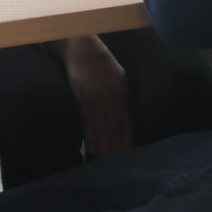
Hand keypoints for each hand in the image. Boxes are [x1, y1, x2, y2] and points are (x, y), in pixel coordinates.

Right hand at [55, 35, 133, 156]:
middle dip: (116, 145)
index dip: (128, 138)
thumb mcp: (120, 77)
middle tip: (118, 163)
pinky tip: (92, 146)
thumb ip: (124, 97)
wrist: (82, 47)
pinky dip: (90, 134)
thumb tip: (130, 119)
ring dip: (104, 144)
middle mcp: (111, 94)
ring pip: (101, 125)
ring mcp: (95, 96)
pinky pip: (87, 119)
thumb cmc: (103, 64)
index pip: (127, 120)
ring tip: (106, 160)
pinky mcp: (81, 96)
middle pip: (115, 126)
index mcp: (122, 90)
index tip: (130, 153)